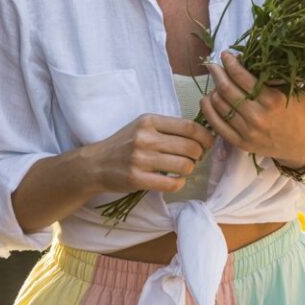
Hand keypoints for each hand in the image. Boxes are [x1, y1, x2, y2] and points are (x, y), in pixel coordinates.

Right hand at [87, 114, 213, 194]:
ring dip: (190, 169)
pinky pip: (172, 183)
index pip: (188, 127)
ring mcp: (140, 159)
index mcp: (149, 121)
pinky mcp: (137, 179)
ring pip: (184, 165)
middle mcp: (145, 138)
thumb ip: (167, 128)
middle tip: (196, 158)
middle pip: (190, 147)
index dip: (205, 136)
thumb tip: (201, 134)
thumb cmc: (124, 144)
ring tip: (183, 169)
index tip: (208, 143)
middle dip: (199, 155)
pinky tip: (175, 180)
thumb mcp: (142, 127)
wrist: (95, 164)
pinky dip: (179, 183)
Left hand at [199, 51, 304, 166]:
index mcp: (273, 99)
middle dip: (217, 73)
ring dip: (213, 89)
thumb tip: (259, 54)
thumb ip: (281, 73)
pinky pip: (216, 125)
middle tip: (212, 65)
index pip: (242, 77)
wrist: (302, 145)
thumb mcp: (298, 89)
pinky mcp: (241, 143)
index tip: (225, 55)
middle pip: (226, 89)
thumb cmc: (300, 112)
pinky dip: (208, 110)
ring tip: (215, 82)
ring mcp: (248, 132)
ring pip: (219, 105)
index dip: (230, 63)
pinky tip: (206, 99)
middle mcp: (258, 116)